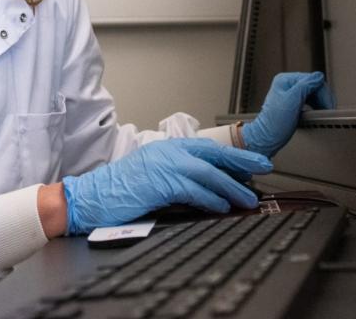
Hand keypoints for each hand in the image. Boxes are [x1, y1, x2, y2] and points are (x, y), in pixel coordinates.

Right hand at [60, 139, 271, 234]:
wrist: (90, 197)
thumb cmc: (119, 192)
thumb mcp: (153, 178)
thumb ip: (179, 179)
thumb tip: (211, 190)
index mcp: (167, 148)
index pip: (207, 148)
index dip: (233, 155)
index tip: (253, 162)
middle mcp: (167, 152)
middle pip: (213, 153)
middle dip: (242, 161)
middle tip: (265, 167)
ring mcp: (163, 165)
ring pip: (207, 173)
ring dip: (231, 186)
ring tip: (248, 198)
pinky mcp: (159, 183)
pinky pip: (192, 189)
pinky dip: (210, 198)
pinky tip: (222, 206)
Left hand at [241, 71, 334, 156]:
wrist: (266, 139)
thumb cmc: (275, 123)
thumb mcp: (292, 101)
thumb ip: (305, 86)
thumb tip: (318, 76)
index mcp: (285, 80)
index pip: (312, 80)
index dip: (322, 92)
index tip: (328, 105)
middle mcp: (287, 85)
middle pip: (313, 86)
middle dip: (322, 98)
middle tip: (329, 110)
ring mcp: (290, 94)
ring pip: (313, 94)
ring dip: (320, 102)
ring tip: (325, 112)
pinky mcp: (293, 104)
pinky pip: (309, 101)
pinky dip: (315, 106)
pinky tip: (317, 113)